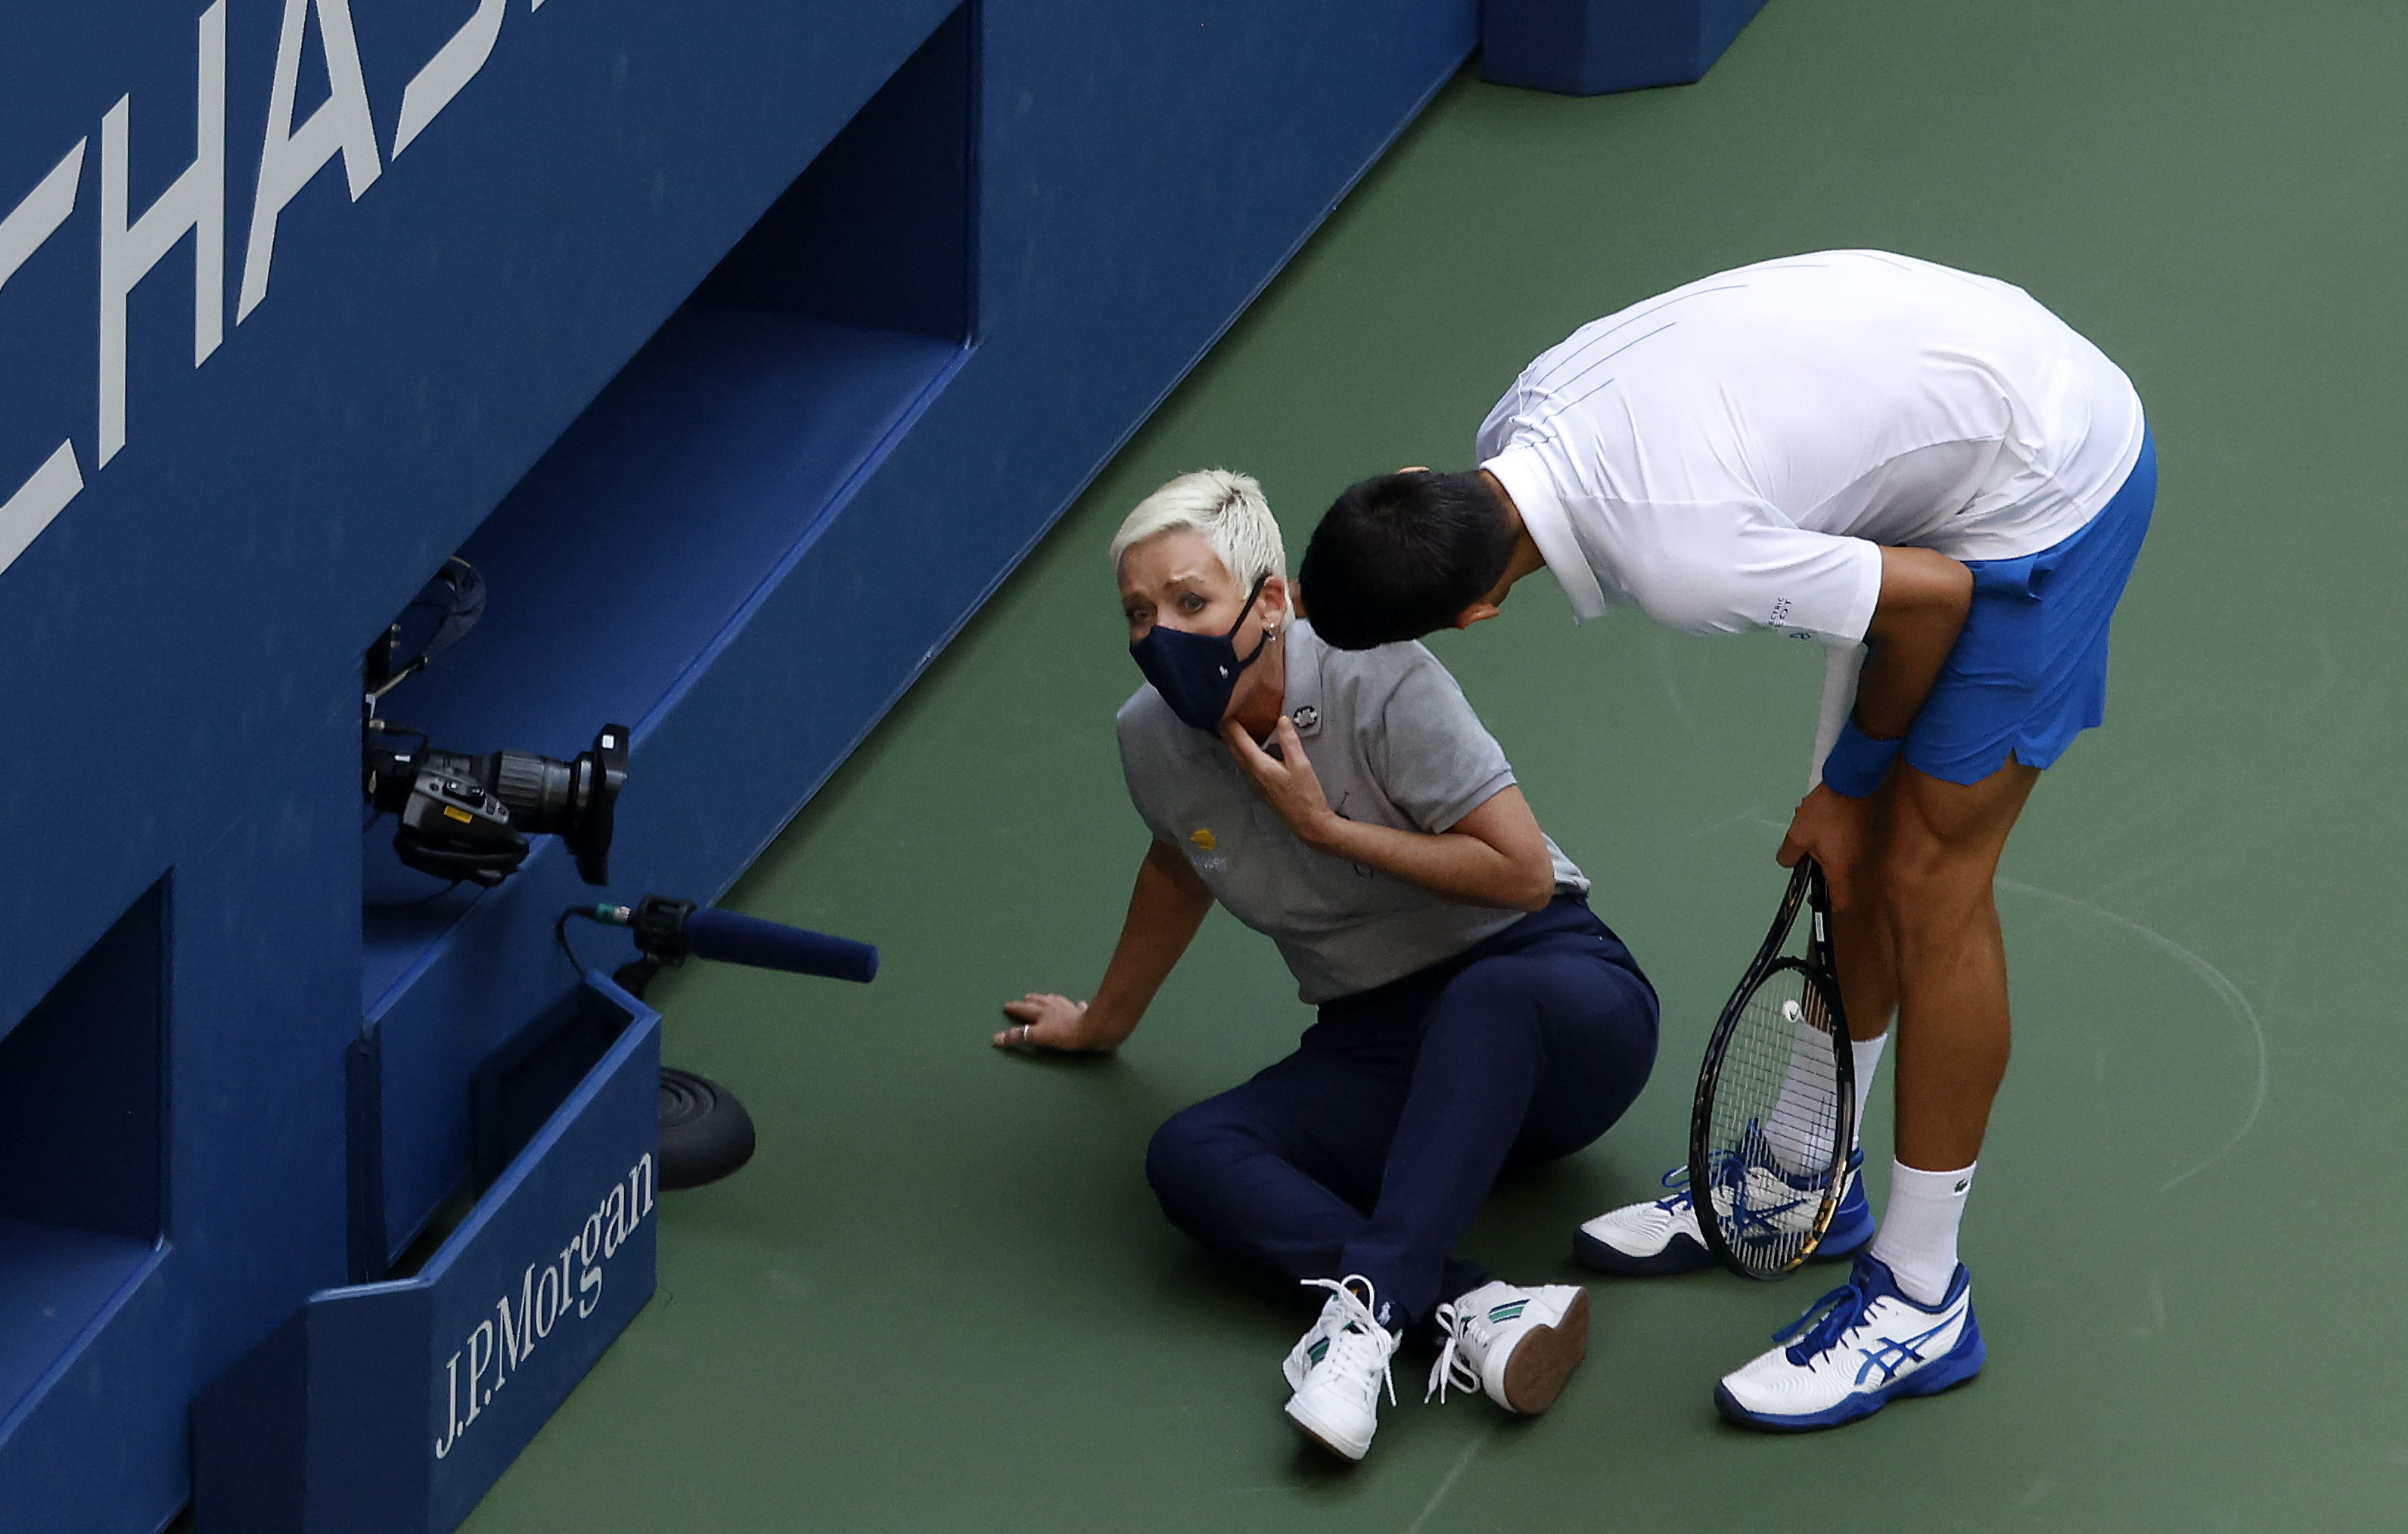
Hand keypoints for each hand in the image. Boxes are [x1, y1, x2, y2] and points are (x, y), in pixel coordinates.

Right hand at [995, 992, 1103, 1052]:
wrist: (1093, 1029)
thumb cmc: (1065, 1034)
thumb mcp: (1038, 1037)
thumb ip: (1018, 1037)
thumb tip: (997, 1038)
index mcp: (1042, 1012)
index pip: (1024, 1009)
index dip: (1015, 1008)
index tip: (1007, 1006)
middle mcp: (1054, 1007)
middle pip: (1039, 1001)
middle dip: (1030, 1000)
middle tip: (1025, 997)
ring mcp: (1070, 1008)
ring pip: (1057, 1001)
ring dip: (1049, 999)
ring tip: (1046, 997)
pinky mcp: (1084, 1012)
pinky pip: (1078, 1007)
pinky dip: (1076, 1006)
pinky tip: (1079, 1004)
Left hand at [1219, 715, 1339, 849]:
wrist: (1309, 824)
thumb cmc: (1306, 796)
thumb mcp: (1301, 765)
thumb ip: (1290, 741)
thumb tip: (1282, 720)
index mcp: (1260, 767)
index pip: (1240, 741)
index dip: (1231, 725)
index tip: (1225, 711)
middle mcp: (1252, 775)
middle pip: (1234, 750)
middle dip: (1226, 733)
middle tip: (1222, 717)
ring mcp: (1254, 784)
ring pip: (1237, 759)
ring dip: (1232, 744)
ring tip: (1230, 730)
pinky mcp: (1260, 789)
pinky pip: (1244, 767)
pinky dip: (1240, 754)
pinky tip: (1245, 751)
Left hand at [1777, 783, 1871, 908]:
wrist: (1849, 782)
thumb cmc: (1827, 811)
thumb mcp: (1798, 836)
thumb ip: (1789, 855)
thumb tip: (1788, 862)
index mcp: (1841, 869)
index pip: (1840, 901)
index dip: (1828, 906)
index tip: (1816, 901)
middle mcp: (1854, 861)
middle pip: (1833, 875)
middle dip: (1814, 865)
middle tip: (1801, 852)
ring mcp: (1858, 845)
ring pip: (1833, 855)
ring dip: (1816, 845)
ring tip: (1805, 828)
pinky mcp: (1858, 830)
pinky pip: (1839, 840)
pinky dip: (1824, 834)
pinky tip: (1813, 817)